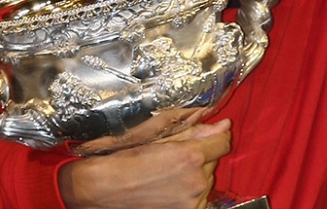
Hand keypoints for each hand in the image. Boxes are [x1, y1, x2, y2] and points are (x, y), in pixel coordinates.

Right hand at [59, 117, 231, 208]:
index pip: (223, 141)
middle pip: (213, 161)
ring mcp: (193, 201)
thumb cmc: (125, 161)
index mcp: (191, 156)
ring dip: (195, 175)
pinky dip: (191, 193)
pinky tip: (172, 189)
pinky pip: (201, 198)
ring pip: (207, 179)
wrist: (102, 189)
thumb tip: (223, 126)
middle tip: (174, 157)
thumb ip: (196, 131)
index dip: (215, 136)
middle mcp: (196, 181)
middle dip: (200, 156)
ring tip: (168, 175)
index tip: (208, 137)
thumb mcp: (160, 137)